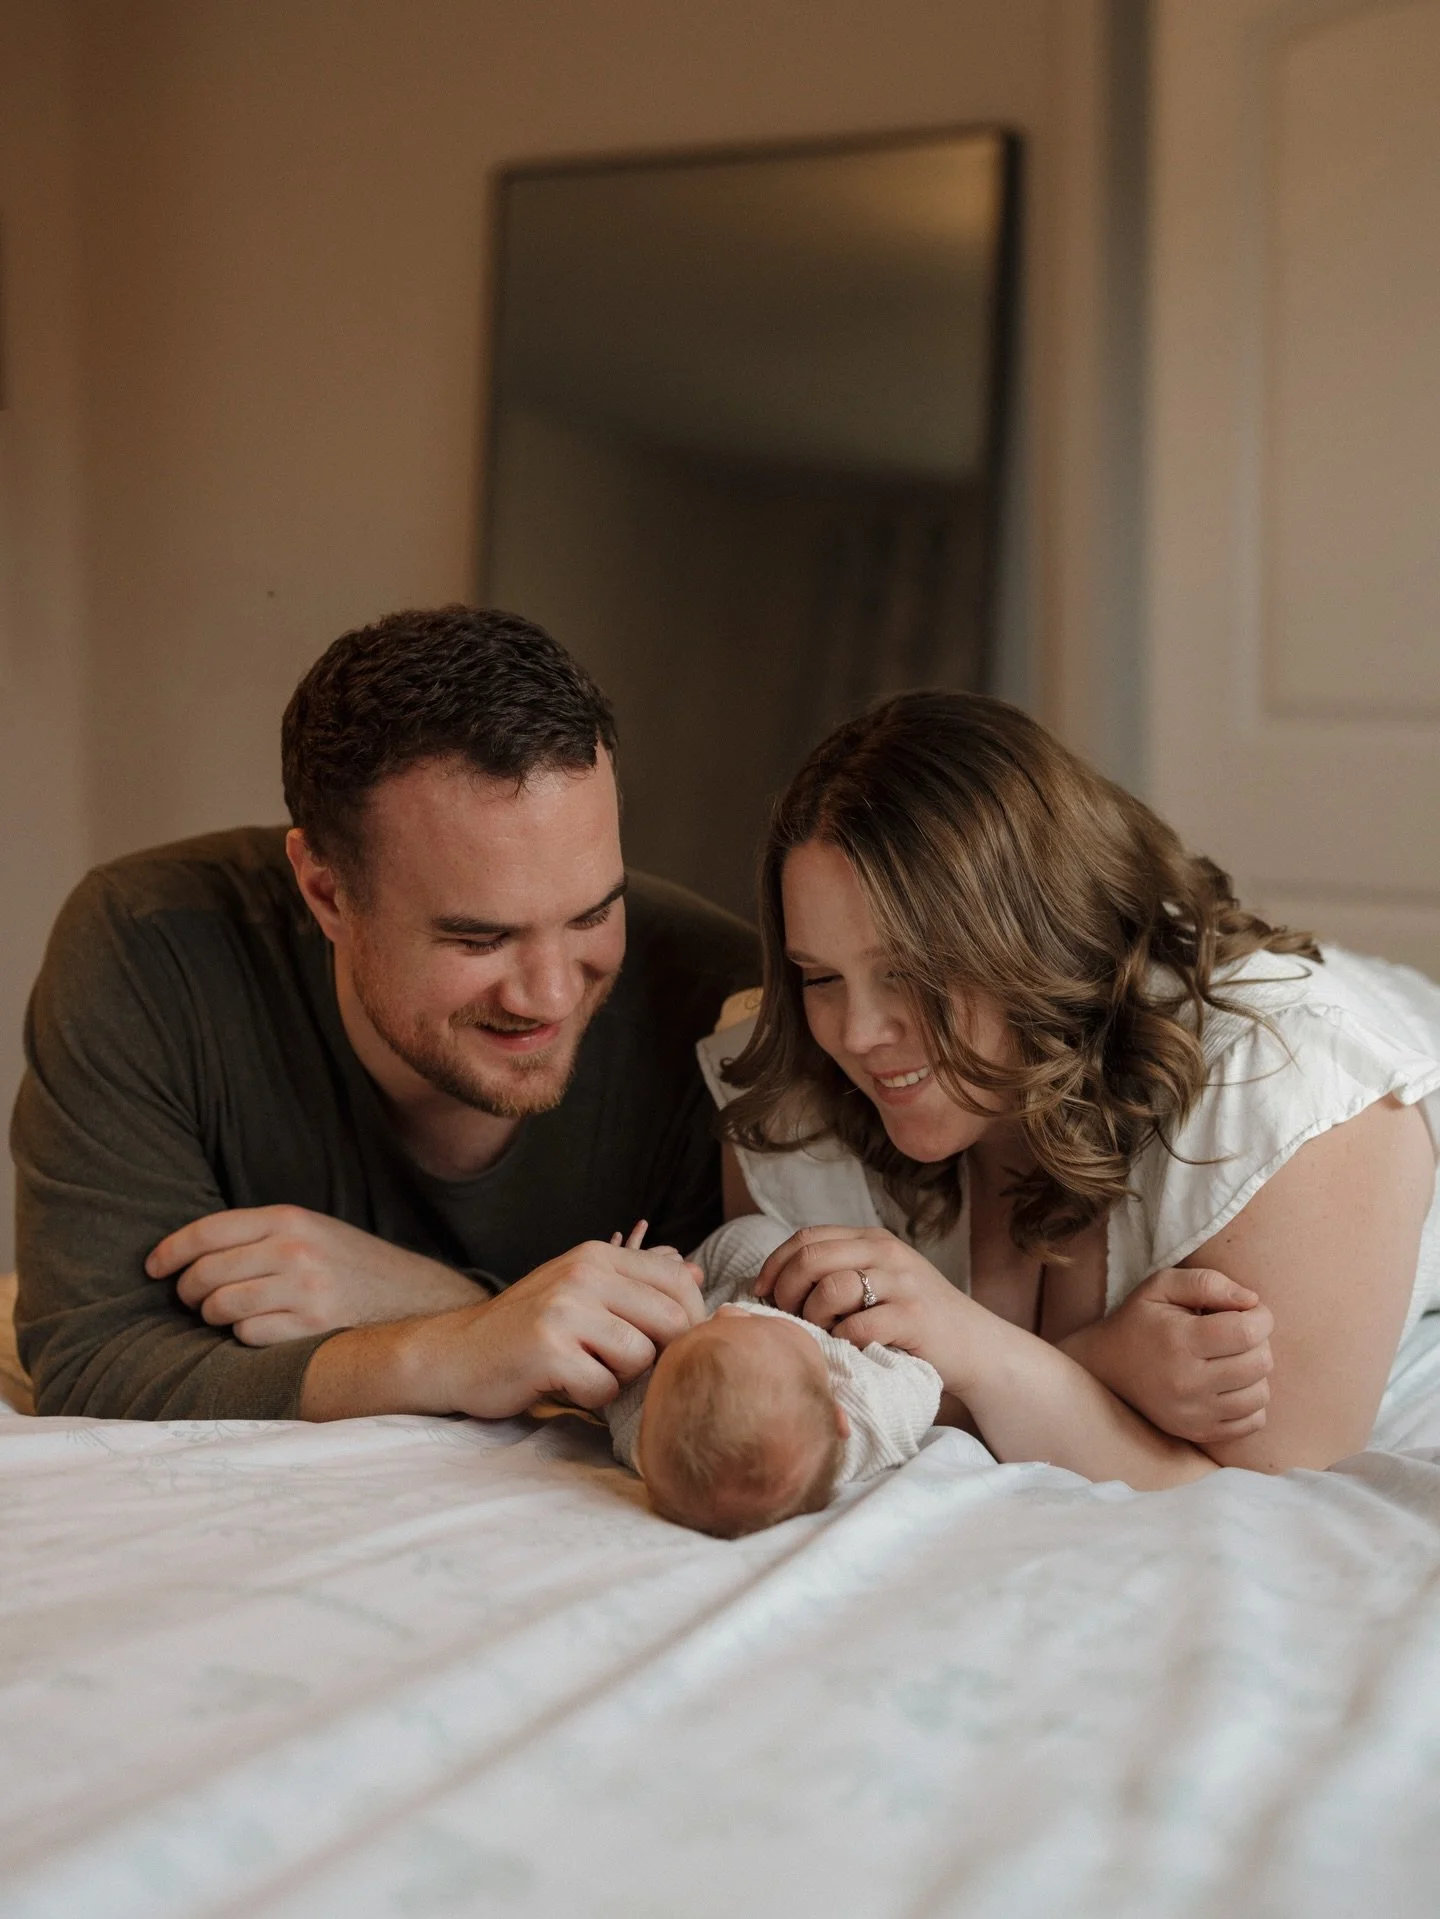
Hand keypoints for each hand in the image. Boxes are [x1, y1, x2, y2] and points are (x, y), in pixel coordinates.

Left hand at [147, 1205, 483, 1343]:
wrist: (414, 1296)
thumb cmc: (351, 1266)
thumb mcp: (312, 1231)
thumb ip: (260, 1235)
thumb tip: (189, 1254)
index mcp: (289, 1218)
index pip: (207, 1232)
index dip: (169, 1251)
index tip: (152, 1268)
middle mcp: (294, 1249)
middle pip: (206, 1273)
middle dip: (189, 1292)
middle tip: (194, 1300)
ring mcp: (304, 1289)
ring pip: (221, 1308)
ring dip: (215, 1317)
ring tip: (227, 1316)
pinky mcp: (312, 1326)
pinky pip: (248, 1336)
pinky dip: (245, 1337)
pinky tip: (263, 1331)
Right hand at [399, 1240, 706, 1418]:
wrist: (456, 1353)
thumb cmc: (528, 1327)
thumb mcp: (581, 1289)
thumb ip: (636, 1283)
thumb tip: (696, 1274)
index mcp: (598, 1255)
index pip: (678, 1282)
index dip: (689, 1320)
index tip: (671, 1346)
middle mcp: (584, 1274)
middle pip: (671, 1321)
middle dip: (661, 1355)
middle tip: (628, 1367)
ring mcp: (564, 1310)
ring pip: (641, 1357)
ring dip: (622, 1378)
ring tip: (588, 1370)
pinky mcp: (548, 1350)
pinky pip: (605, 1387)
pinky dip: (592, 1397)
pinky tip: (565, 1384)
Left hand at [757, 1225, 970, 1382]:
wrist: (975, 1345)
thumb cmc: (914, 1319)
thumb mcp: (878, 1281)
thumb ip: (839, 1271)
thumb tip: (774, 1286)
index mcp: (872, 1239)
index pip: (806, 1238)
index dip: (775, 1264)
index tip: (761, 1294)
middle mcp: (886, 1253)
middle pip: (811, 1259)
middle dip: (786, 1292)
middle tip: (788, 1318)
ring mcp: (902, 1283)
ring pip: (831, 1289)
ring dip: (814, 1317)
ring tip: (822, 1333)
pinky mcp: (914, 1316)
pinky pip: (859, 1325)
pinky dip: (844, 1340)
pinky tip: (849, 1347)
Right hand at [1063, 1267, 1273, 1444]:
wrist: (1106, 1368)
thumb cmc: (1141, 1320)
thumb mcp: (1162, 1286)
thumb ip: (1207, 1282)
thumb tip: (1252, 1300)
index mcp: (1179, 1341)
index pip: (1247, 1332)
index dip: (1261, 1317)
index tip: (1249, 1310)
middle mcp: (1187, 1383)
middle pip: (1259, 1363)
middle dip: (1260, 1341)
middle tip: (1238, 1332)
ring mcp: (1193, 1414)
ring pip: (1260, 1394)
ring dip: (1256, 1372)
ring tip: (1233, 1357)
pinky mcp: (1199, 1432)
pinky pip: (1254, 1421)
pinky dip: (1251, 1400)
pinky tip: (1231, 1383)